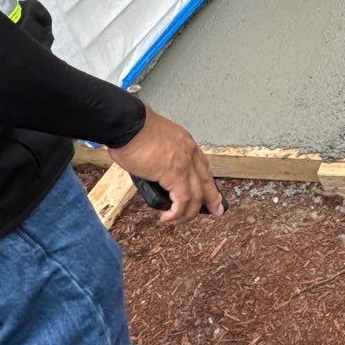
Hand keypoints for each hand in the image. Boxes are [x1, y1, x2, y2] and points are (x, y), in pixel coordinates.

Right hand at [110, 108, 222, 223]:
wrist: (127, 124)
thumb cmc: (132, 129)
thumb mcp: (154, 141)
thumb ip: (160, 156)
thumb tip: (154, 172)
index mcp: (185, 143)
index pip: (203, 167)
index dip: (207, 182)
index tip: (210, 193)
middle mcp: (190, 153)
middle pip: (206, 182)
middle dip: (212, 199)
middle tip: (217, 211)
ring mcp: (185, 164)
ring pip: (196, 196)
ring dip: (188, 213)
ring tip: (176, 221)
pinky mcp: (175, 174)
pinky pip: (182, 200)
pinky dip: (176, 213)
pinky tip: (167, 218)